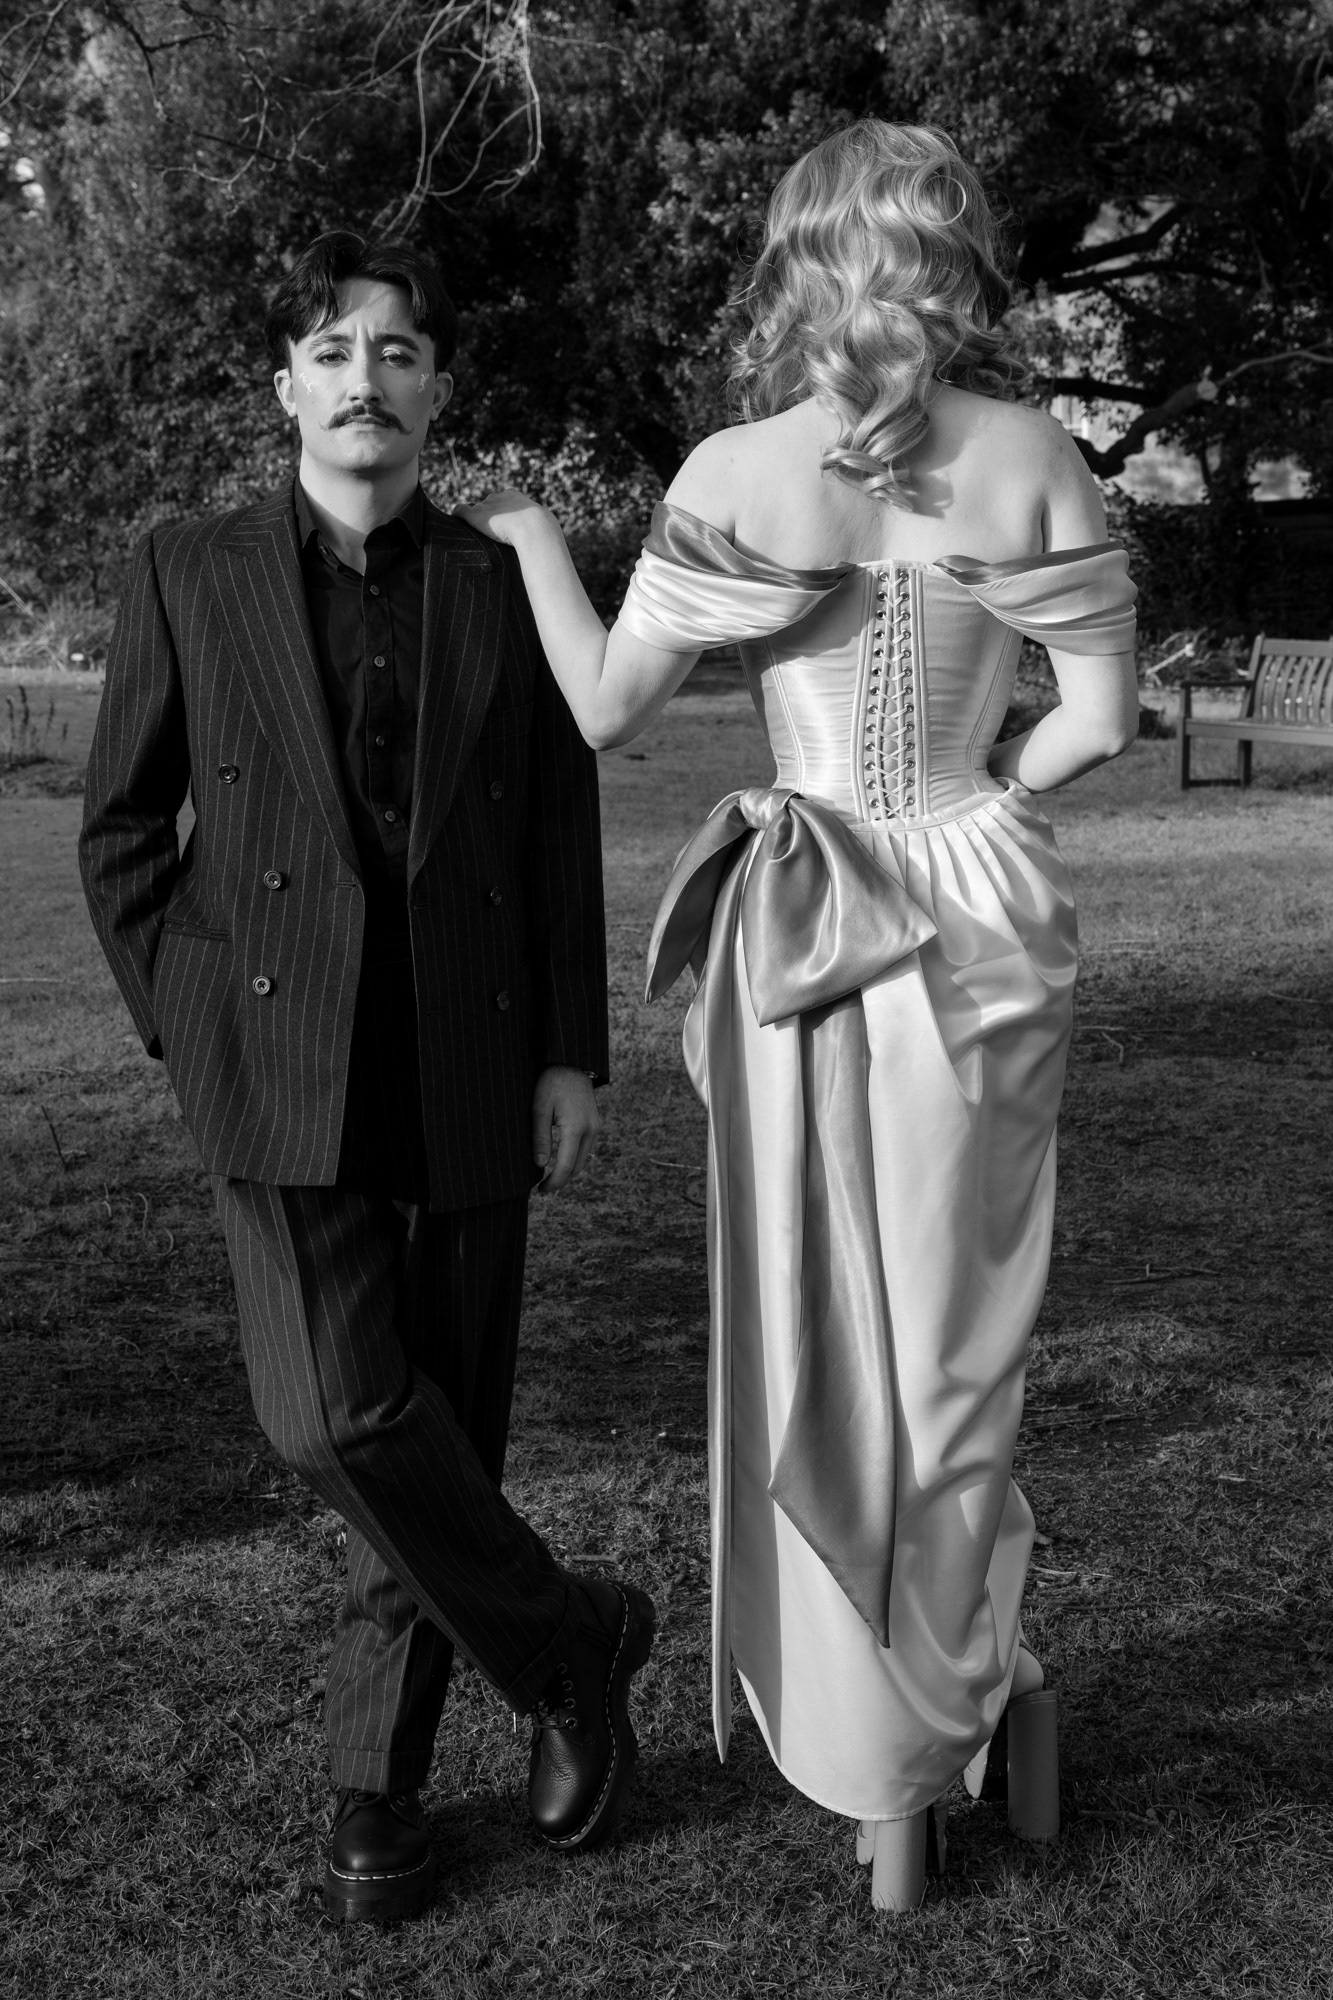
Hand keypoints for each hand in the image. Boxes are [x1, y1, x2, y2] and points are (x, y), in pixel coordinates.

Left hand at [457, 488, 549, 547]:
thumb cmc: (542, 532)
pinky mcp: (475, 515)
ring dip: (471, 518)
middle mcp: (498, 497)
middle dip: (486, 514)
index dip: (500, 513)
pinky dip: (456, 515)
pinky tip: (454, 522)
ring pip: (473, 509)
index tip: (501, 525)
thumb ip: (541, 532)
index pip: (502, 501)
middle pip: (487, 503)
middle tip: (486, 529)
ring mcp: (486, 506)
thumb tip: (550, 546)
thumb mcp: (545, 528)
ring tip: (470, 530)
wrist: (534, 528)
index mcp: (514, 496)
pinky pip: (460, 511)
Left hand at [531, 1065, 600, 1192]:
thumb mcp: (539, 1108)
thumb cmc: (551, 1082)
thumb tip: (540, 1165)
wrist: (570, 1062)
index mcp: (576, 1127)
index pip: (565, 1165)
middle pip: (577, 1167)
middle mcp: (591, 1129)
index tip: (541, 1190)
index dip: (553, 1182)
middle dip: (561, 1180)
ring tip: (549, 1176)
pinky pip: (586, 1148)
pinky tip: (560, 1159)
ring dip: (568, 1170)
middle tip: (543, 1188)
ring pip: (584, 1159)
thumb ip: (540, 1137)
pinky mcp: (595, 1123)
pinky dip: (574, 1159)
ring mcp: (596, 1126)